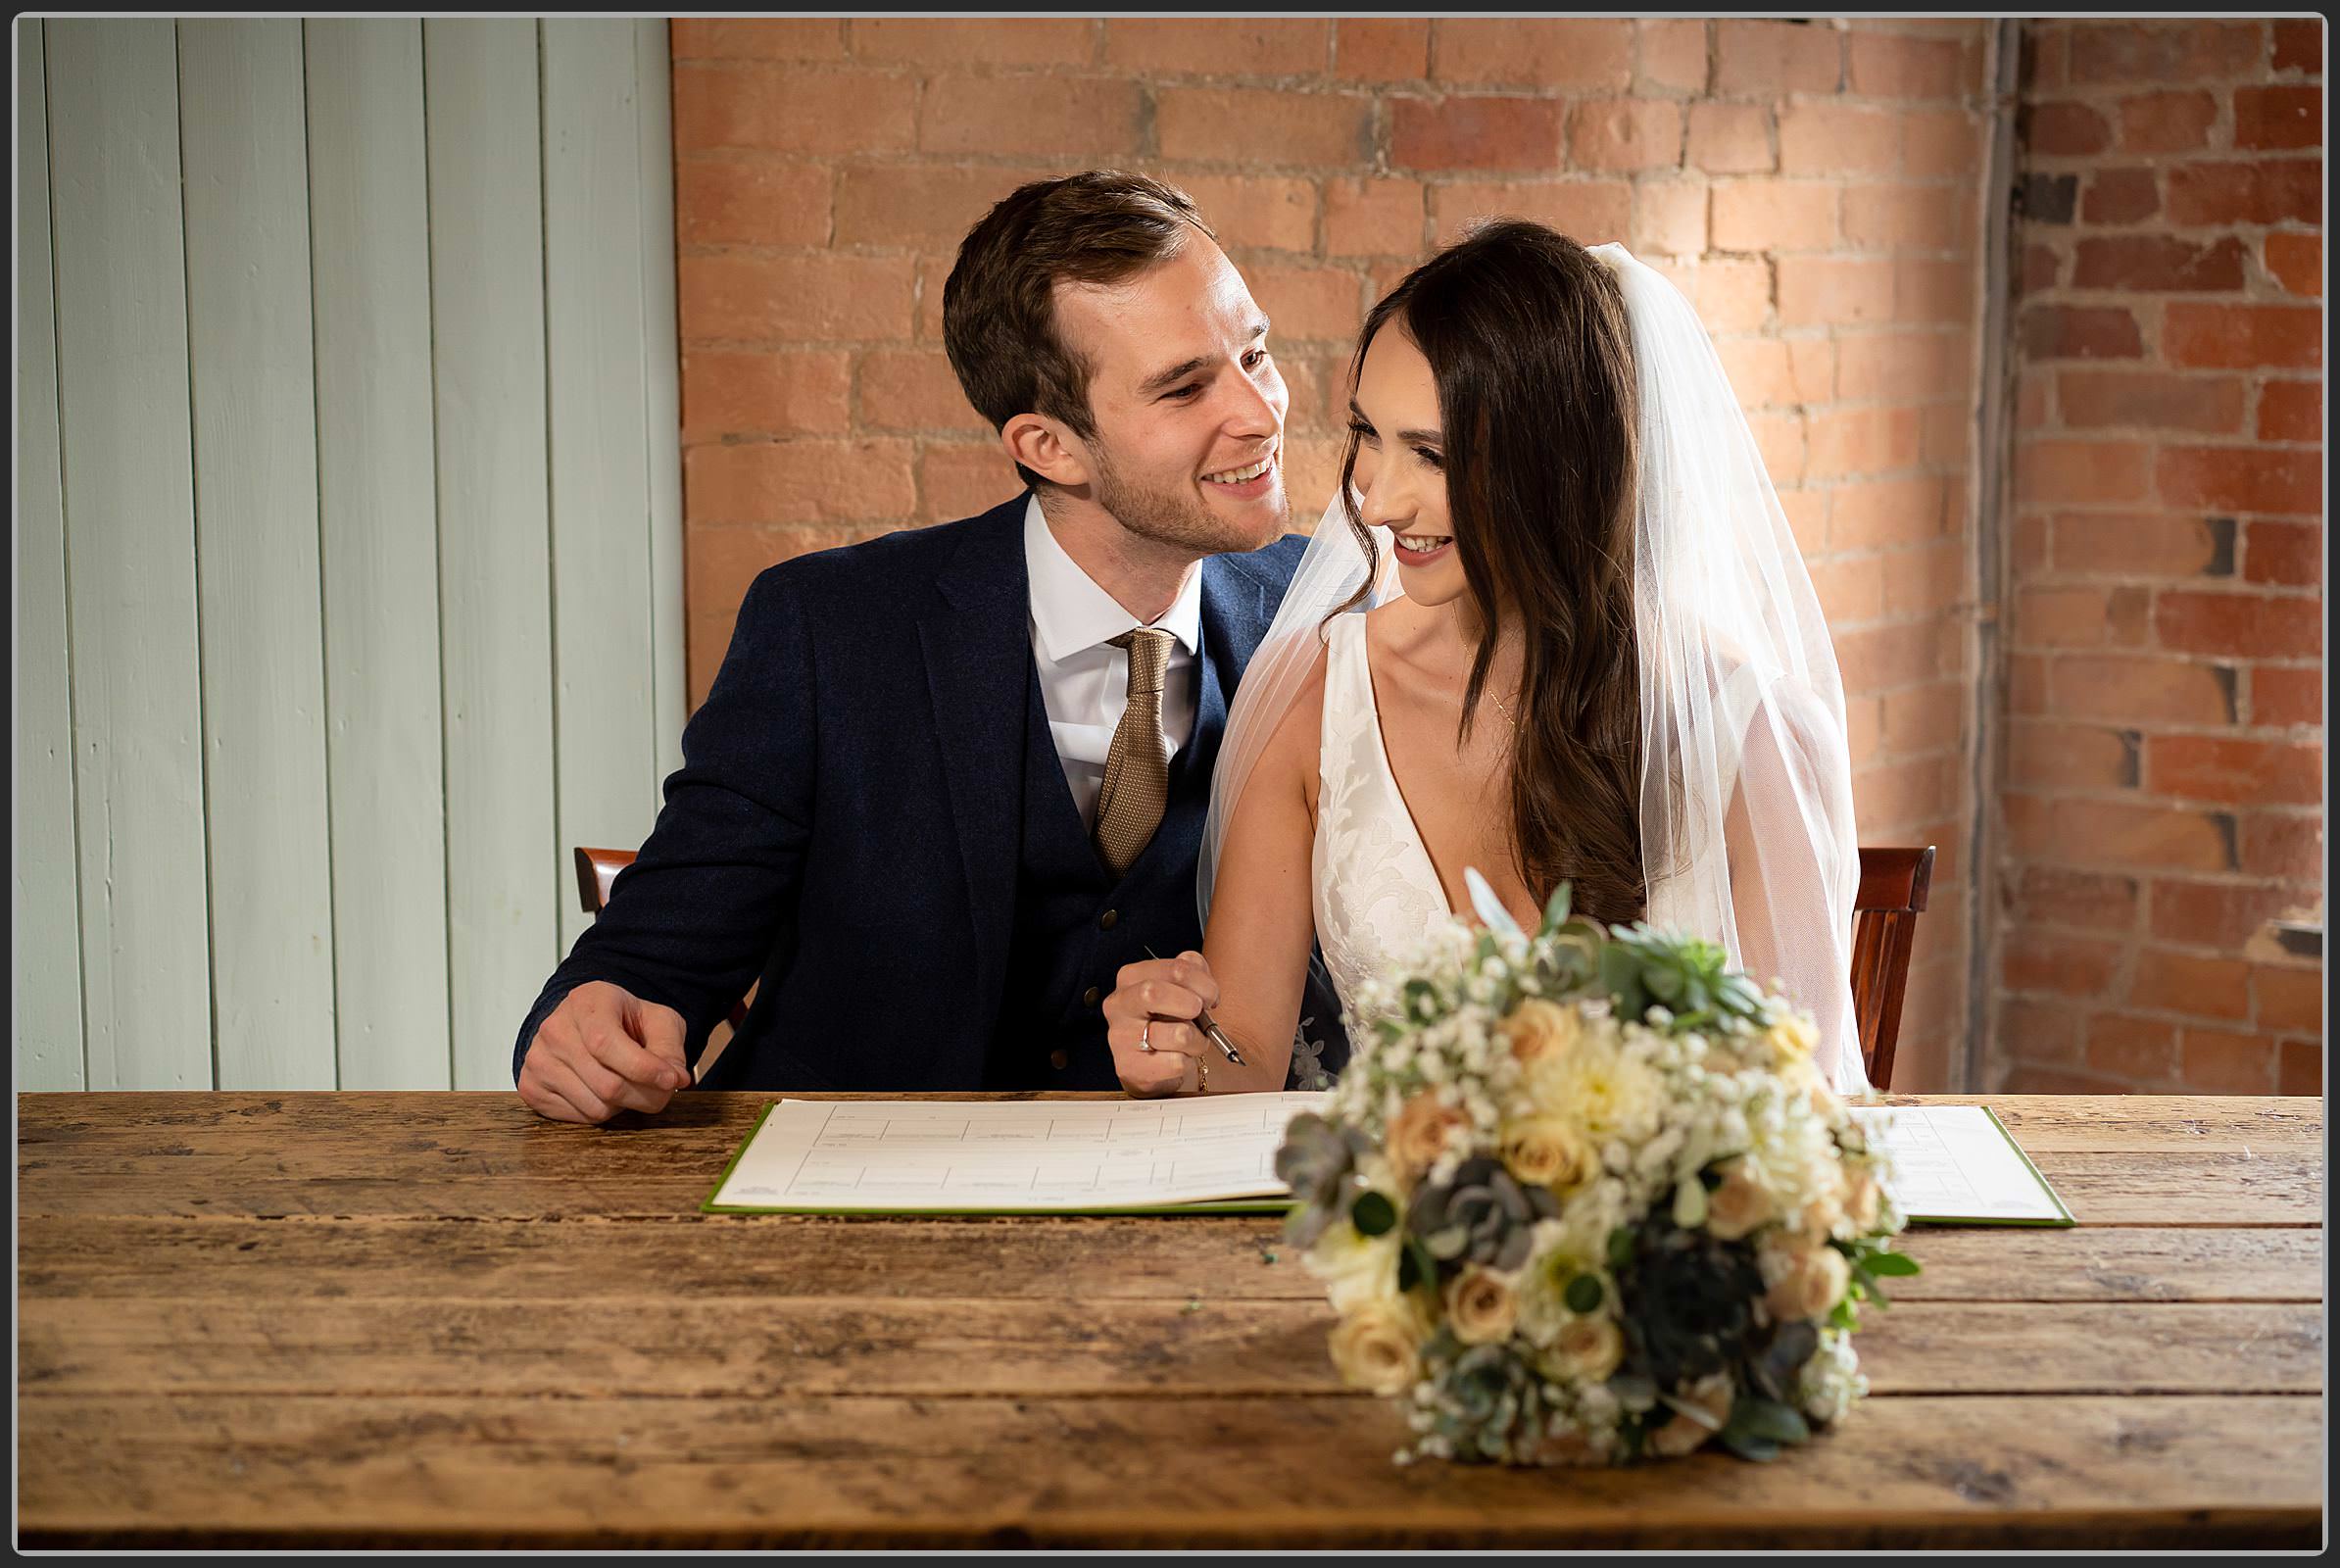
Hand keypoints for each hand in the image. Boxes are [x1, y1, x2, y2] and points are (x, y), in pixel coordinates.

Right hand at [518, 981, 691, 1123]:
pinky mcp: (531, 1087)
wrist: (584, 1023)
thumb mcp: (657, 1020)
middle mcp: (555, 1029)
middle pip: (607, 1084)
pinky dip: (602, 1112)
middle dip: (646, 1095)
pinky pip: (579, 1118)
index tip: (671, 1079)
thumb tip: (675, 1078)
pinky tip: (603, 1090)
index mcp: (586, 1001)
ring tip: (627, 1083)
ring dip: (624, 1105)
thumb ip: (670, 1046)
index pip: (606, 1043)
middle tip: (661, 1090)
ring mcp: (538, 1059)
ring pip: (596, 1107)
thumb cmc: (622, 1020)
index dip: (643, 1069)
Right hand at [1102, 950, 1218, 1097]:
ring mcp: (1120, 1037)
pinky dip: (1187, 1062)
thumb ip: (1193, 970)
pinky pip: (1175, 1062)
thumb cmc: (1170, 1020)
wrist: (1157, 1063)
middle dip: (1191, 1004)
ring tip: (1192, 1042)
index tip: (1211, 996)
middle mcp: (1119, 1004)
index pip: (1174, 969)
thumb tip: (1202, 977)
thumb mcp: (1182, 987)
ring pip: (1177, 1033)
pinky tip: (1177, 1058)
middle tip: (1200, 1014)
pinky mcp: (1127, 1067)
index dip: (1202, 983)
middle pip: (1154, 992)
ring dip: (1198, 1040)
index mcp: (1131, 978)